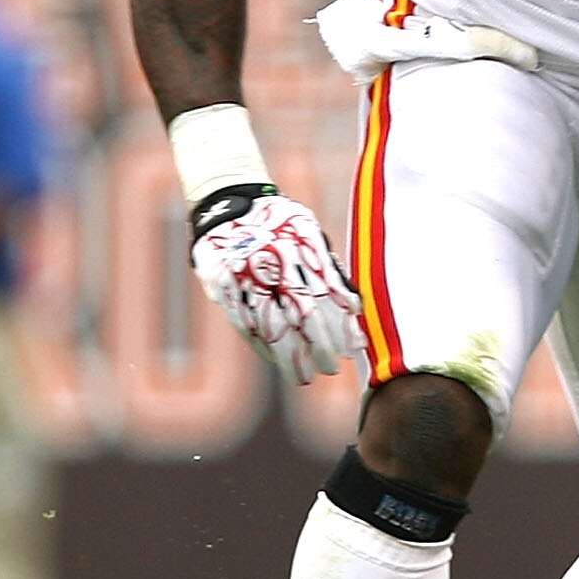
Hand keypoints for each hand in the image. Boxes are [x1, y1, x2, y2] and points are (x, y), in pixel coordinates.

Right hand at [189, 189, 364, 383]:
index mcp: (299, 249)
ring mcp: (245, 278)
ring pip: (271, 324)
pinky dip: (261, 345)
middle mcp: (273, 265)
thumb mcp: (306, 232)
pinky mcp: (223, 288)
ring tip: (304, 376)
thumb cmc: (277, 220)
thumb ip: (328, 267)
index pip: (326, 297)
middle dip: (319, 346)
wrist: (226, 203)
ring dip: (290, 356)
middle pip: (301, 315)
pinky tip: (276, 359)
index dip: (340, 326)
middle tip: (333, 368)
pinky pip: (244, 324)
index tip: (353, 349)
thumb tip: (354, 307)